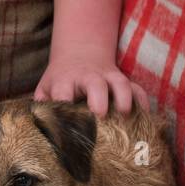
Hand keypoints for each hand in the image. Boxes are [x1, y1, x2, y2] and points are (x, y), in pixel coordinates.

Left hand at [33, 50, 148, 115]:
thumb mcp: (45, 89)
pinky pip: (137, 89)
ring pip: (120, 82)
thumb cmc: (60, 80)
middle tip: (100, 115)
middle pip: (95, 83)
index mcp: (64, 81)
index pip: (62, 92)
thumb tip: (40, 131)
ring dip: (124, 98)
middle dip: (98, 98)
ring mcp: (108, 77)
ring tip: (124, 115)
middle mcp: (87, 77)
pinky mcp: (123, 80)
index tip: (66, 124)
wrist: (80, 54)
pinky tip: (144, 118)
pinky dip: (142, 102)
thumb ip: (42, 106)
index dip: (64, 105)